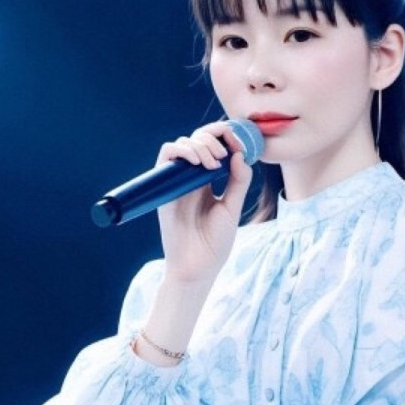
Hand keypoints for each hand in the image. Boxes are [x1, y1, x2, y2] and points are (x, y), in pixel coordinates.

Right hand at [155, 121, 252, 282]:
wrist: (196, 267)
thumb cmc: (214, 243)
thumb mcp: (232, 208)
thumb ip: (239, 181)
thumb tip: (240, 154)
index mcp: (208, 182)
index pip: (213, 147)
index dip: (225, 137)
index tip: (238, 142)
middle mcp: (191, 178)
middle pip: (198, 140)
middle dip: (214, 137)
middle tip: (224, 154)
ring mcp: (177, 182)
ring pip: (183, 144)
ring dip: (200, 145)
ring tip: (213, 163)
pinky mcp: (165, 188)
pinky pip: (166, 156)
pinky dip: (182, 151)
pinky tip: (198, 163)